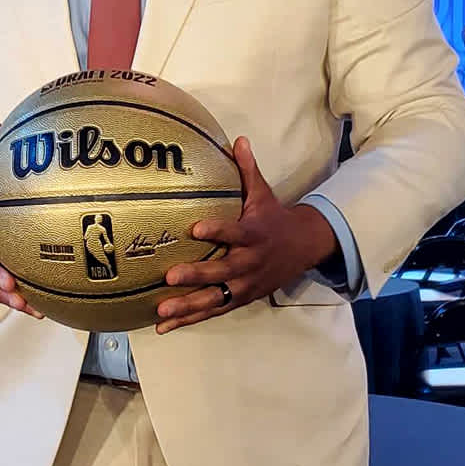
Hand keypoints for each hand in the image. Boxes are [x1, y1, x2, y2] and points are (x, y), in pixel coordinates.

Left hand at [157, 137, 336, 333]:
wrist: (302, 248)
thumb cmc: (273, 217)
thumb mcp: (263, 193)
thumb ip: (247, 169)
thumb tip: (237, 139)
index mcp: (253, 234)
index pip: (234, 233)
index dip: (217, 231)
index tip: (195, 228)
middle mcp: (249, 263)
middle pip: (222, 272)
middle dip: (196, 276)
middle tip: (169, 276)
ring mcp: (244, 285)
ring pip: (215, 299)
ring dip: (188, 306)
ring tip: (161, 312)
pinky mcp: (239, 299)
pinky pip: (212, 311)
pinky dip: (190, 319)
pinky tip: (164, 326)